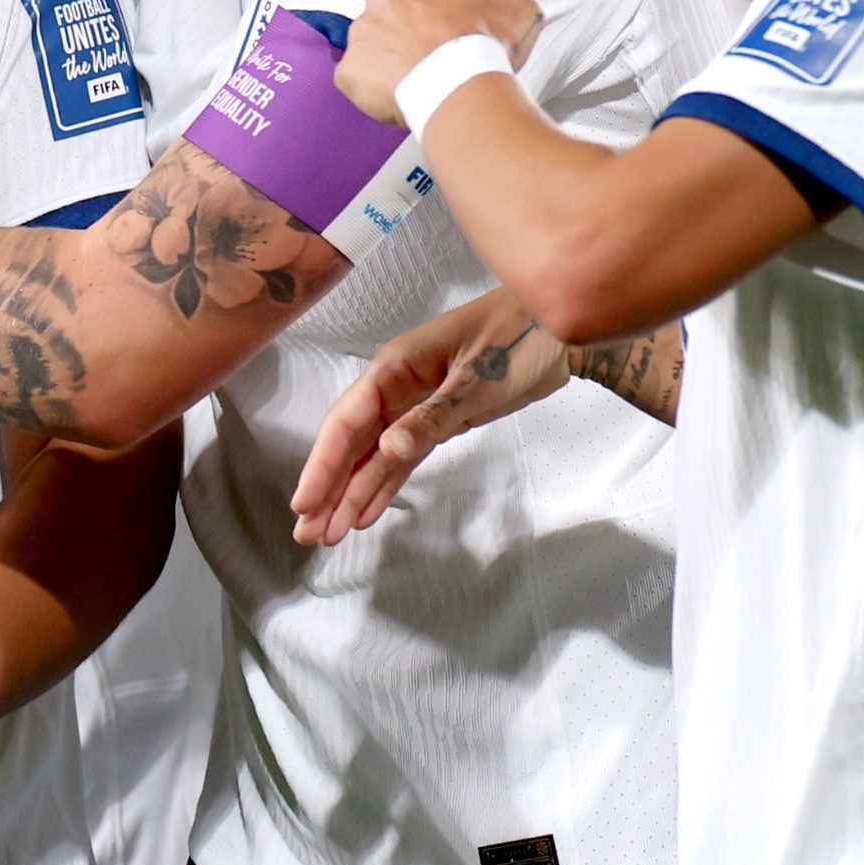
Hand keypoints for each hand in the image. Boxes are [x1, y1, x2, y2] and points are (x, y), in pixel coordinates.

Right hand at [289, 287, 571, 545]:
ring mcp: (414, 408)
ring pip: (373, 458)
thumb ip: (431, 417)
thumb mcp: (477, 381)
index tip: (305, 504)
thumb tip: (387, 450)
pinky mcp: (437, 423)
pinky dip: (383, 486)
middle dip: (328, 488)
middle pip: (351, 445)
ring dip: (350, 494)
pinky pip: (401, 460)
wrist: (558, 329)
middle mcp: (394, 390)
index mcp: (394, 370)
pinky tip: (364, 514)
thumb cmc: (518, 341)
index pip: (347, 423)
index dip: (323, 465)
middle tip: (306, 533)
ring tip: (326, 535)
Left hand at [335, 0, 544, 119]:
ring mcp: (364, 28)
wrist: (458, 86)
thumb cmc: (483, 48)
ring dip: (391, 55)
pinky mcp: (351, 66)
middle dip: (412, 29)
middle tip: (436, 52)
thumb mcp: (520, 10)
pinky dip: (374, 85)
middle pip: (396, 9)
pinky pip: (358, 76)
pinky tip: (399, 92)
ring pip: (374, 41)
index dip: (442, 8)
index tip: (451, 24)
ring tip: (420, 76)